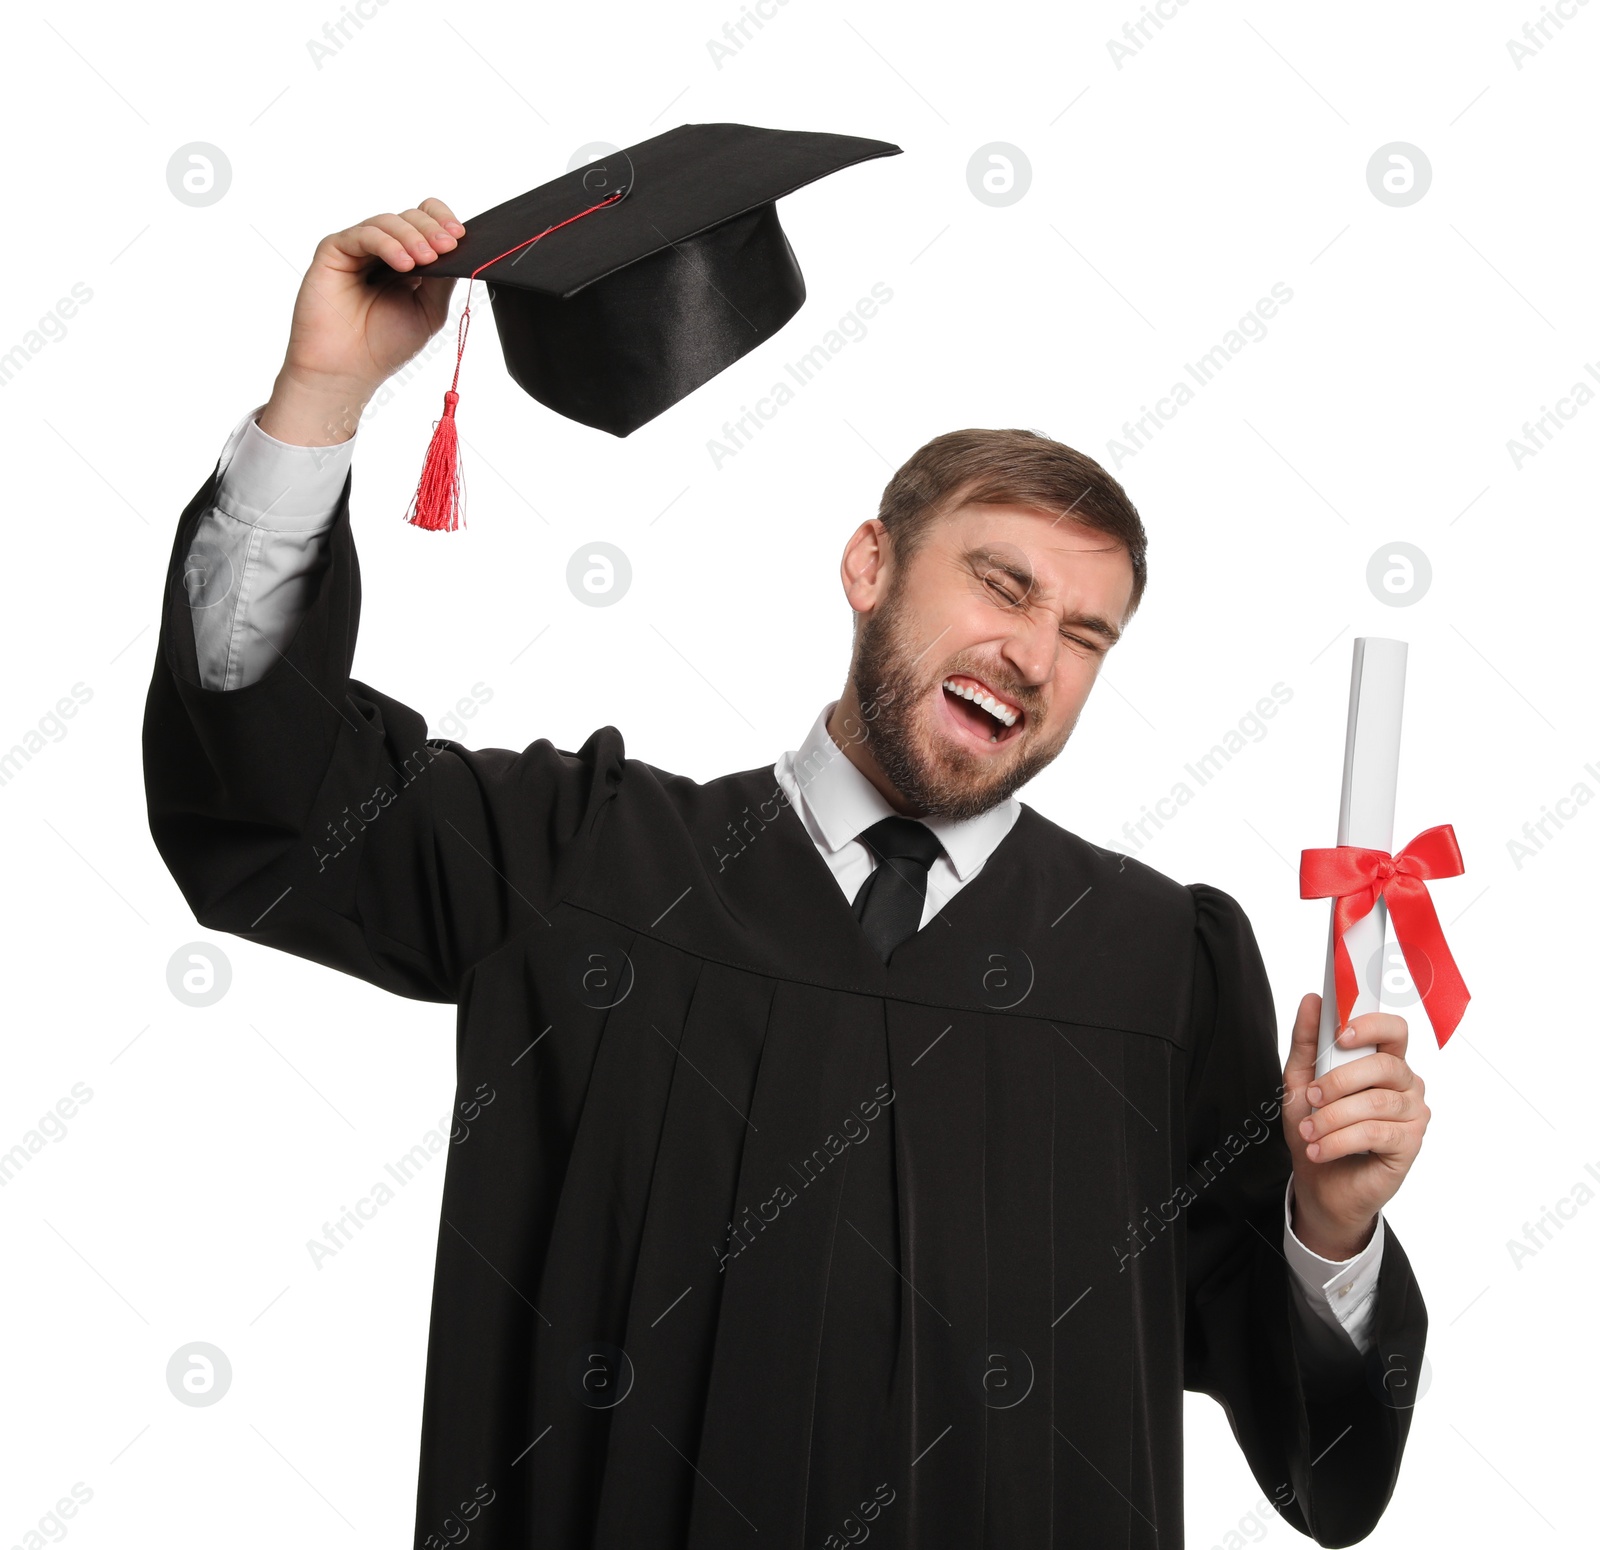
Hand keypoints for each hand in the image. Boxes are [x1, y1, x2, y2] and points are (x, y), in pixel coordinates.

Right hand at [259, 198, 465, 445]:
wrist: (346, 370)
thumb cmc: (384, 345)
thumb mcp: (429, 310)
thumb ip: (442, 279)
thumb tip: (459, 249)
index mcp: (407, 261)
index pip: (425, 224)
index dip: (442, 222)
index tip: (460, 237)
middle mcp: (382, 250)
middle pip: (409, 217)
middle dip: (432, 229)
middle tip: (447, 246)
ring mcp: (357, 248)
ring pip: (388, 221)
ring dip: (412, 236)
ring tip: (426, 259)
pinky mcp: (333, 250)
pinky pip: (363, 235)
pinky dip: (387, 244)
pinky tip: (404, 263)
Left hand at [1280, 994, 1430, 1260]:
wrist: (1320, 1183)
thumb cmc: (1317, 1127)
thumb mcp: (1300, 1082)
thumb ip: (1307, 1041)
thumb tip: (1312, 1000)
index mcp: (1383, 1061)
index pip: (1394, 1029)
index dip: (1371, 1026)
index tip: (1340, 1034)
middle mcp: (1405, 1084)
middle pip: (1384, 1065)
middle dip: (1339, 1080)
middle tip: (1311, 1097)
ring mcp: (1413, 1114)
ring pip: (1376, 1103)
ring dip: (1333, 1117)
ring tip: (1309, 1132)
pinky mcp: (1410, 1145)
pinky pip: (1376, 1133)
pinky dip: (1339, 1140)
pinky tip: (1320, 1149)